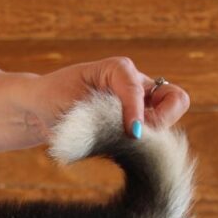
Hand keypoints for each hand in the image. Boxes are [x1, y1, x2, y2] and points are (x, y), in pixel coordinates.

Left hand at [23, 56, 190, 140]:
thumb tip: (132, 135)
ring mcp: (139, 103)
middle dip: (162, 120)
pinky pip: (155, 135)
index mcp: (118, 69)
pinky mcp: (136, 122)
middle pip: (175, 100)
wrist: (41, 109)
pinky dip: (145, 145)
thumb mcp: (71, 104)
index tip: (132, 133)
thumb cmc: (53, 99)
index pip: (139, 89)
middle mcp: (135, 84)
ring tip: (124, 142)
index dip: (137, 112)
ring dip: (154, 134)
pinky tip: (122, 148)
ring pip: (169, 119)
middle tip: (136, 135)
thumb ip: (100, 116)